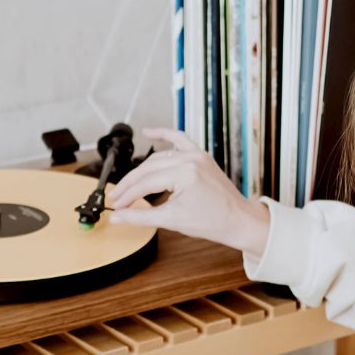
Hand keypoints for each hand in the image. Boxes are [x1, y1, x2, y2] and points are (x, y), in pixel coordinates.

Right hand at [107, 128, 269, 255]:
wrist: (238, 220)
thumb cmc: (212, 222)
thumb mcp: (171, 220)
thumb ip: (140, 217)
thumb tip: (116, 217)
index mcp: (184, 174)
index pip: (145, 183)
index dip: (127, 195)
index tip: (115, 205)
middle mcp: (190, 159)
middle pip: (149, 169)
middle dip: (130, 184)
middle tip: (117, 197)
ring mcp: (197, 155)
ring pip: (159, 158)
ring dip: (142, 169)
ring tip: (127, 183)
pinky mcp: (201, 155)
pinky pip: (180, 139)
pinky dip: (164, 135)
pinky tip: (148, 131)